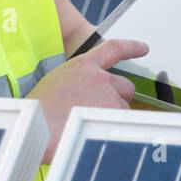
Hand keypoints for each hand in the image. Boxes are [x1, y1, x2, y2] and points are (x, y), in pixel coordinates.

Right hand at [28, 37, 147, 164]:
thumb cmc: (39, 111)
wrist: (37, 126)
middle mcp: (100, 78)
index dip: (131, 47)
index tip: (143, 47)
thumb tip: (86, 95)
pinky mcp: (113, 115)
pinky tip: (94, 133)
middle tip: (99, 112)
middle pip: (125, 86)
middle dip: (118, 98)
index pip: (113, 49)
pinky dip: (111, 129)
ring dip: (112, 116)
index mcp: (82, 65)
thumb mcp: (56, 84)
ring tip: (87, 125)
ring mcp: (109, 96)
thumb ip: (78, 83)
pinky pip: (122, 123)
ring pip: (123, 108)